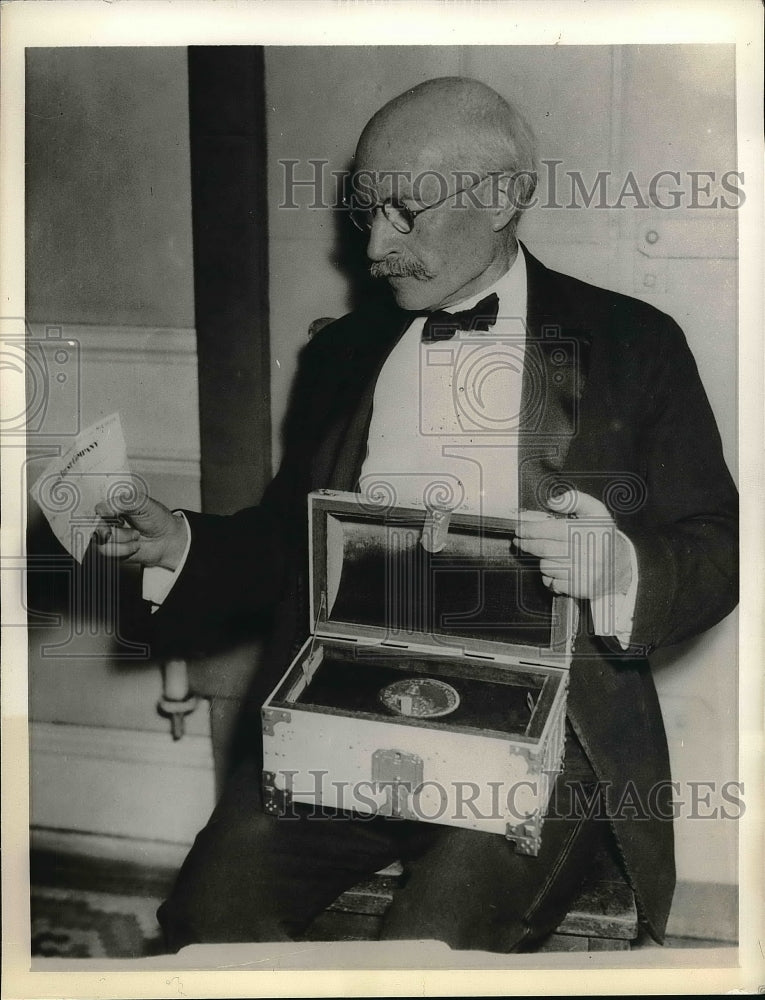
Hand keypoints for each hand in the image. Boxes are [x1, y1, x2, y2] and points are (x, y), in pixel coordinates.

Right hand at [92, 477, 187, 570]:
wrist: (168, 540)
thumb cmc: (158, 519)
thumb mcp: (143, 503)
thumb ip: (123, 501)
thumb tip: (105, 508)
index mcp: (114, 506)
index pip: (96, 507)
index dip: (101, 512)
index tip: (113, 514)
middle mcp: (108, 521)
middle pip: (94, 524)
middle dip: (110, 526)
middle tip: (124, 524)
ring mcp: (109, 537)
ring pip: (100, 539)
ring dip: (122, 538)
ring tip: (136, 535)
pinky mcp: (112, 551)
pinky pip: (107, 551)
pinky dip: (124, 549)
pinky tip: (135, 545)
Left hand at [514, 490, 631, 599]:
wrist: (621, 565)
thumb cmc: (602, 536)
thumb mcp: (596, 511)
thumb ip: (575, 500)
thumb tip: (552, 502)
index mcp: (592, 530)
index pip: (553, 530)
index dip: (532, 529)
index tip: (520, 529)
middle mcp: (591, 552)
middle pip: (546, 549)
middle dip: (528, 544)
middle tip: (519, 541)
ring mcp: (587, 572)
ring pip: (547, 566)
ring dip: (541, 560)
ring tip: (547, 554)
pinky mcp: (582, 588)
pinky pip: (553, 582)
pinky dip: (549, 576)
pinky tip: (556, 568)